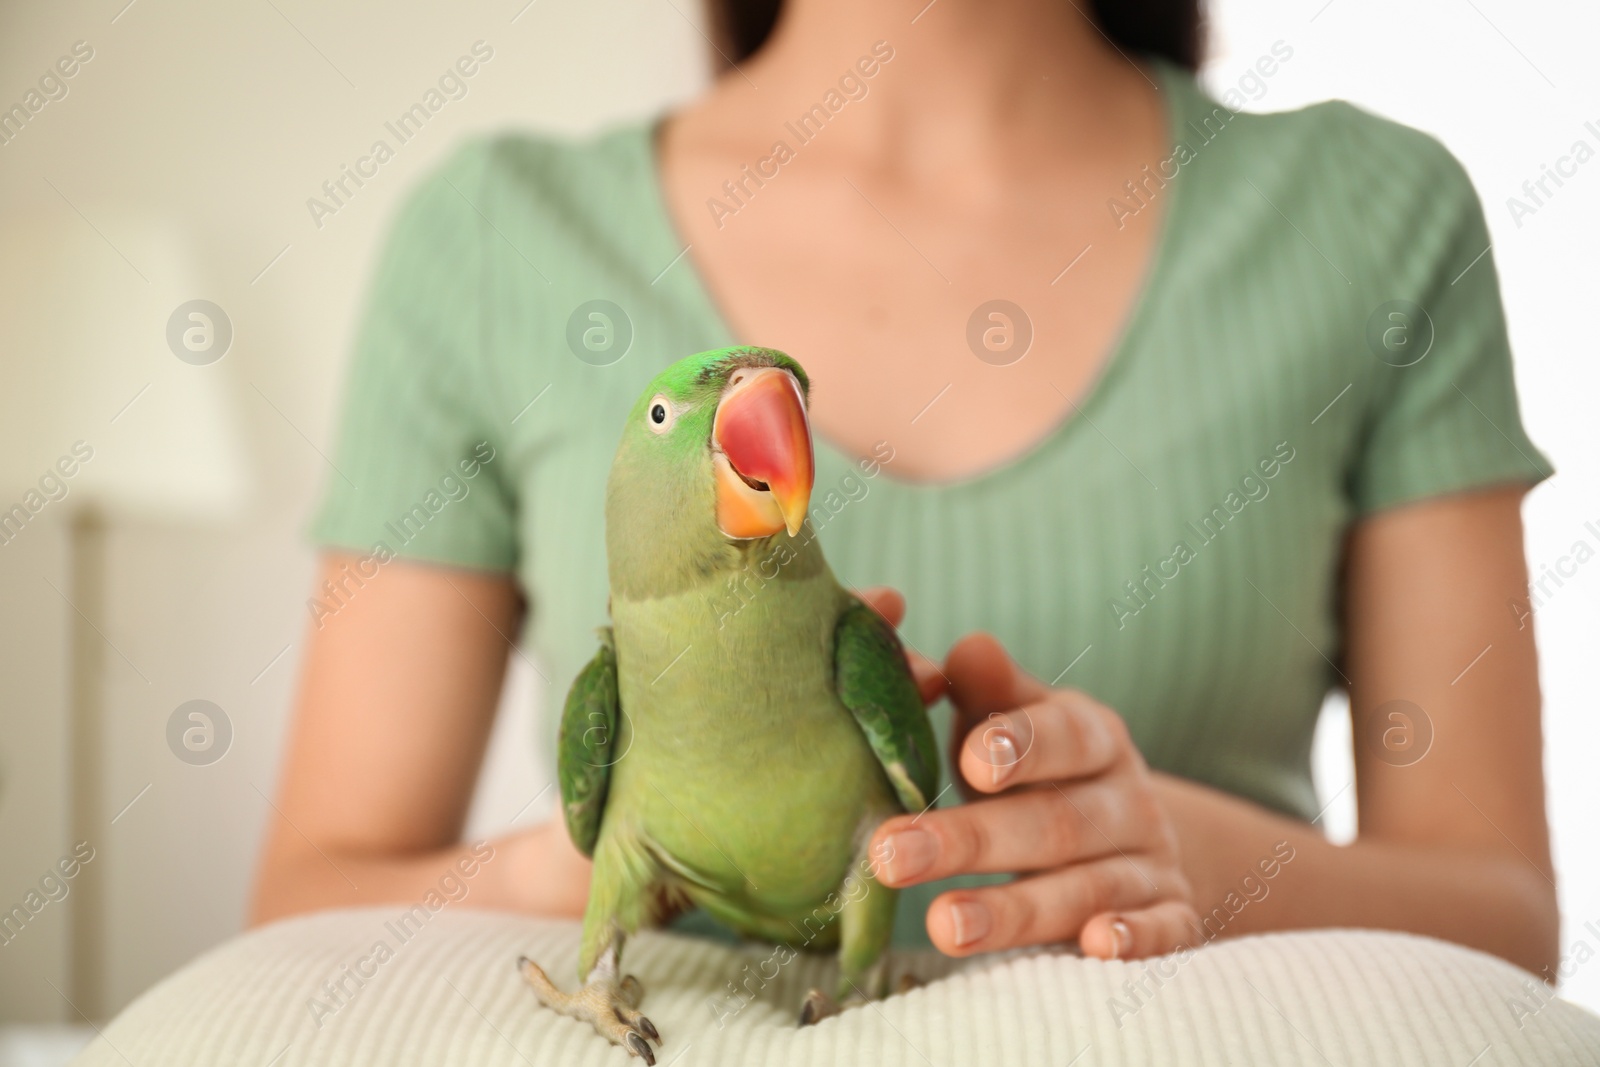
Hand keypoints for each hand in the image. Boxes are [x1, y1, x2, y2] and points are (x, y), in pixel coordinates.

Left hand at [864, 626, 1197, 959]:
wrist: (1139, 840)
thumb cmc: (1045, 773)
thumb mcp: (1019, 720)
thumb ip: (986, 688)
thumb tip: (963, 649)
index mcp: (1093, 737)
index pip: (1062, 736)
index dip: (1021, 746)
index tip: (971, 762)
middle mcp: (1129, 799)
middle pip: (1053, 823)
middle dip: (971, 841)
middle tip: (892, 856)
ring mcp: (1153, 863)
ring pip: (1088, 889)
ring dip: (1015, 911)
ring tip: (942, 925)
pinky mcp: (1173, 918)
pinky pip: (1164, 933)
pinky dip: (1135, 940)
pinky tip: (1093, 948)